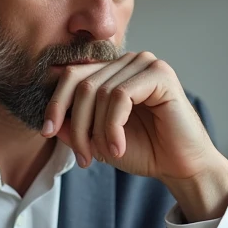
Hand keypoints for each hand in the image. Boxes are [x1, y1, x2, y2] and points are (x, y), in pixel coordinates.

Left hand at [43, 53, 227, 220]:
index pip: (72, 75)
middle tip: (83, 157)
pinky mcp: (160, 74)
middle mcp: (128, 61)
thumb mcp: (98, 140)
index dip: (55, 103)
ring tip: (107, 154)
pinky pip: (120, 96)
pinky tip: (119, 148)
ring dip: (97, 131)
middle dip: (77, 125)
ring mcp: (145, 63)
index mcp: (112, 71)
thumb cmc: (145, 150)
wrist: (180, 166)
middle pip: (82, 84)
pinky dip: (114, 127)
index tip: (47, 132)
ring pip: (100, 92)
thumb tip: (49, 121)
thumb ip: (74, 128)